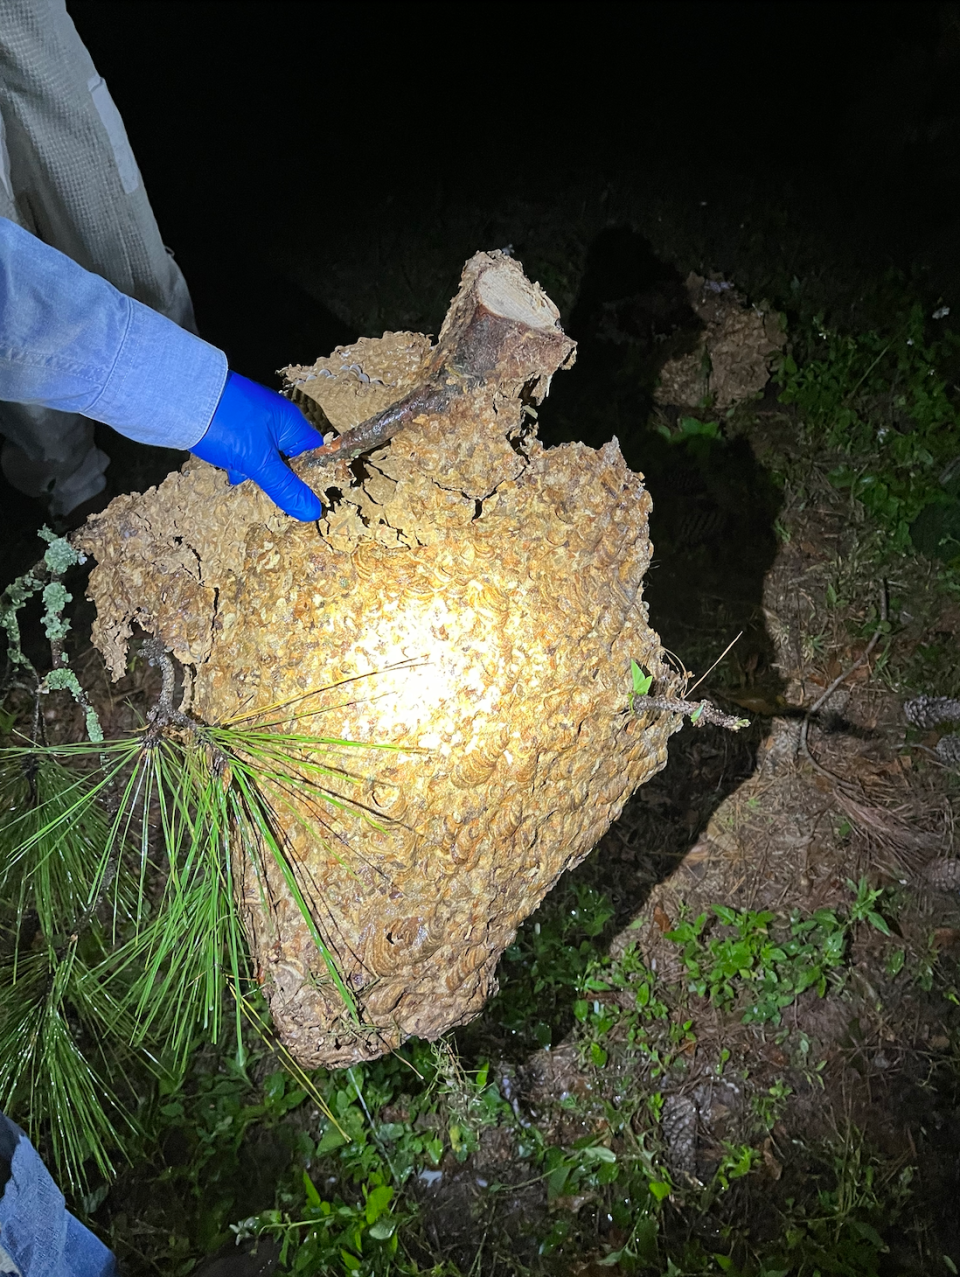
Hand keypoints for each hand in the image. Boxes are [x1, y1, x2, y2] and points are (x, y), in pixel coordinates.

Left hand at [191, 371, 323, 519]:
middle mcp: (274, 418)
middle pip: (288, 454)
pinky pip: (245, 449)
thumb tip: (312, 511)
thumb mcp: (258, 461)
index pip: (314, 450)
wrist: (180, 396)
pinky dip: (242, 463)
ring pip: (265, 454)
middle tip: (281, 501)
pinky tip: (233, 475)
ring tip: (254, 491)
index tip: (309, 497)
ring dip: (260, 473)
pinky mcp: (230, 423)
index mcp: (290, 421)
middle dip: (284, 478)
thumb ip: (285, 487)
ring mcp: (251, 419)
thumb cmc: (227, 423)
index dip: (314, 473)